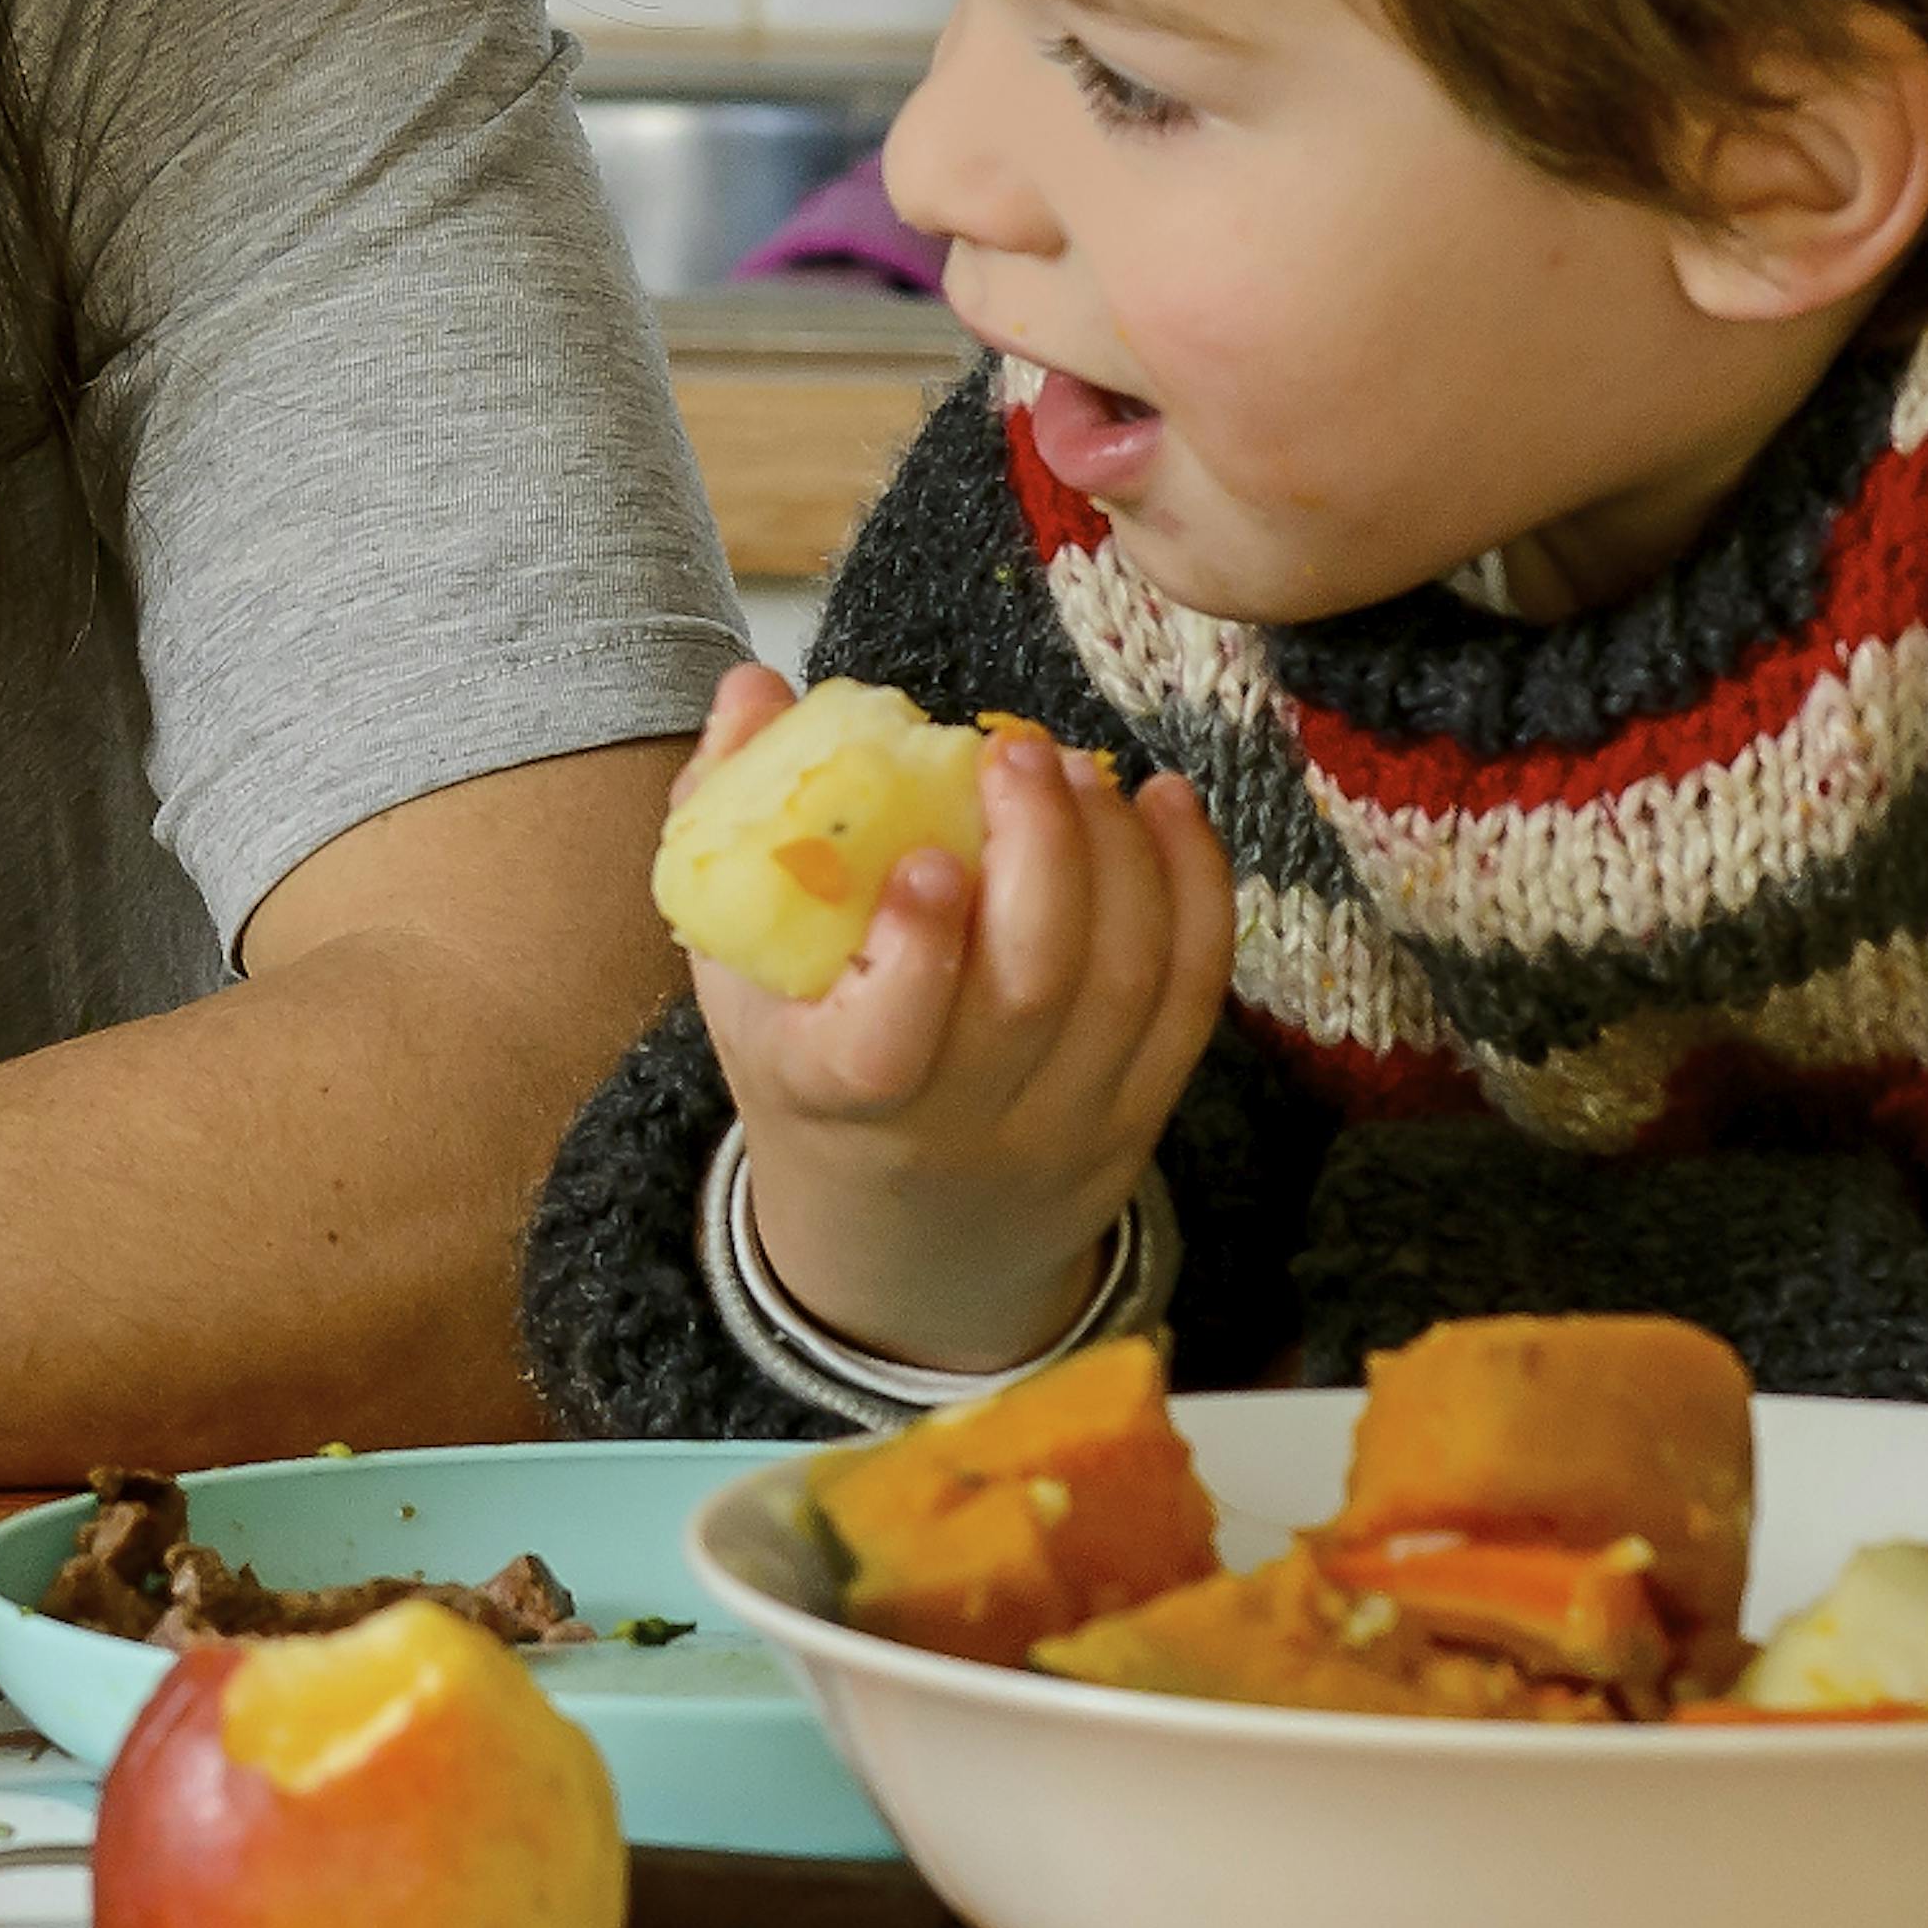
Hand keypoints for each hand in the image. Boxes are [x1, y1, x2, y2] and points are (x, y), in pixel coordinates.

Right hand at [678, 660, 1232, 1370]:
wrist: (900, 1243)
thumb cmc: (805, 1066)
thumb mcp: (735, 969)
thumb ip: (731, 821)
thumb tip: (755, 684)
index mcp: (832, 1097)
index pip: (882, 1048)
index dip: (917, 952)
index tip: (929, 858)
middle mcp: (958, 1128)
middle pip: (1034, 992)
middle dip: (1045, 853)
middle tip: (1021, 754)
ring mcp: (1063, 1127)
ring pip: (1126, 984)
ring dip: (1120, 856)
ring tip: (1079, 770)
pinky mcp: (1141, 1118)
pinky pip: (1191, 998)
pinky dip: (1196, 891)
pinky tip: (1167, 808)